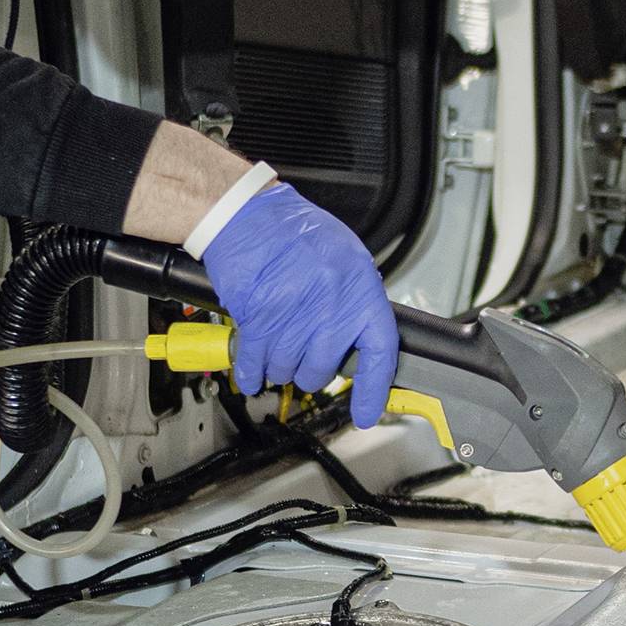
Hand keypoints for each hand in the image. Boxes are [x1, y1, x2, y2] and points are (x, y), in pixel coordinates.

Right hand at [199, 181, 399, 428]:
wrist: (246, 213)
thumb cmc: (292, 230)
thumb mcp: (343, 257)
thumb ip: (353, 299)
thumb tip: (358, 340)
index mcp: (359, 286)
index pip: (379, 350)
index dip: (372, 389)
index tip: (365, 412)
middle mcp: (332, 301)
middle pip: (325, 367)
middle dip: (310, 371)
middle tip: (301, 359)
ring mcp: (296, 311)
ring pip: (288, 368)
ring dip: (278, 368)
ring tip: (273, 348)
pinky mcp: (261, 316)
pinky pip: (257, 362)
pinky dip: (251, 372)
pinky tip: (251, 370)